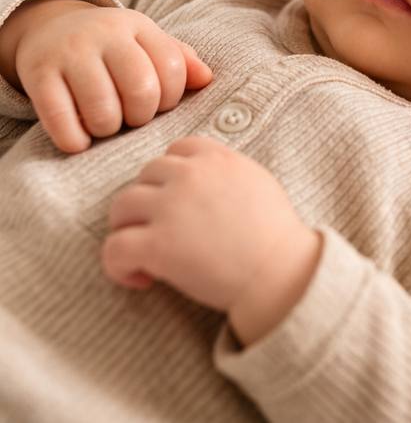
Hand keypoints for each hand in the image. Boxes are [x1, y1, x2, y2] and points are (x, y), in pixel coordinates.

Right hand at [12, 2, 211, 152]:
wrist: (49, 28)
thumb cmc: (112, 46)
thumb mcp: (146, 42)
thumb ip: (179, 59)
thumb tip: (207, 79)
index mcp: (137, 26)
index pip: (172, 67)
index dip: (171, 97)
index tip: (159, 104)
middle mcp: (104, 34)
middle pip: (142, 89)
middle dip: (142, 116)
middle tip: (132, 118)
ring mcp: (70, 53)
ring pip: (103, 109)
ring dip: (108, 129)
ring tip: (106, 125)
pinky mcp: (39, 74)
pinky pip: (60, 117)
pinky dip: (74, 139)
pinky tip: (80, 140)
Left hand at [102, 135, 320, 344]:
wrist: (279, 272)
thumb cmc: (275, 236)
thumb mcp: (257, 183)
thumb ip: (225, 173)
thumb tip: (199, 180)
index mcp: (218, 159)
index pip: (177, 149)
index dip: (172, 175)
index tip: (179, 200)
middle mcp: (190, 176)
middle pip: (145, 175)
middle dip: (149, 203)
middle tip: (162, 232)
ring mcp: (170, 208)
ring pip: (121, 207)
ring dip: (128, 230)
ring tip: (146, 255)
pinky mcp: (157, 245)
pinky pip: (114, 247)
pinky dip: (117, 265)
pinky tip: (140, 278)